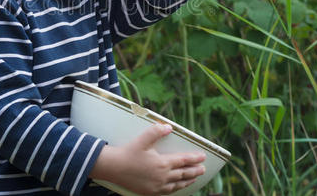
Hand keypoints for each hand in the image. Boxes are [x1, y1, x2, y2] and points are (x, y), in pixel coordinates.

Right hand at [90, 123, 206, 195]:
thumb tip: (169, 127)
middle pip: (183, 173)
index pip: (183, 160)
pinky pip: (168, 191)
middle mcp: (162, 176)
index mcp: (162, 163)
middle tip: (203, 168)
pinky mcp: (150, 192)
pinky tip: (177, 186)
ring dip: (188, 180)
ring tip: (194, 178)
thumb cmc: (128, 153)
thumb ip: (156, 131)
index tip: (203, 157)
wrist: (113, 168)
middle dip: (195, 170)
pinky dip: (176, 188)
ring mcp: (157, 186)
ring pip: (177, 184)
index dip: (194, 158)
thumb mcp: (142, 139)